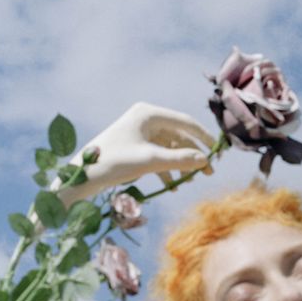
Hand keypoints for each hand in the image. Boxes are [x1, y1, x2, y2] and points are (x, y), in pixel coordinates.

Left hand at [56, 102, 216, 206]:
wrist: (83, 175)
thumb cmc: (114, 162)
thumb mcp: (150, 161)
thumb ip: (179, 160)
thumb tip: (204, 160)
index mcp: (149, 114)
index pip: (185, 123)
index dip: (203, 138)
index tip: (217, 153)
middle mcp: (146, 119)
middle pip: (179, 136)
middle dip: (193, 155)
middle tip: (208, 173)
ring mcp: (140, 133)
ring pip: (169, 148)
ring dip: (180, 165)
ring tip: (189, 182)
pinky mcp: (135, 147)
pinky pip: (158, 156)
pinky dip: (166, 169)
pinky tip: (172, 186)